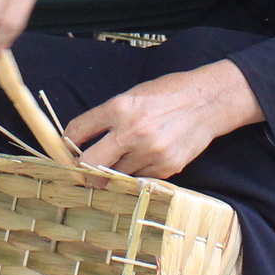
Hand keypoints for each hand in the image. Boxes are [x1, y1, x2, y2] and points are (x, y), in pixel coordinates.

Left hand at [65, 60, 263, 178]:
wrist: (207, 102)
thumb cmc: (167, 94)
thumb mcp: (132, 96)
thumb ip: (107, 118)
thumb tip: (79, 140)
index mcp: (119, 107)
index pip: (77, 131)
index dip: (66, 143)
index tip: (66, 148)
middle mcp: (132, 132)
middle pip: (88, 164)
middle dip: (81, 169)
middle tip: (82, 169)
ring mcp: (150, 152)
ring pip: (114, 176)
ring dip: (111, 172)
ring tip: (121, 160)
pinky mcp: (166, 168)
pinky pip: (139, 179)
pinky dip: (136, 174)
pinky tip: (144, 160)